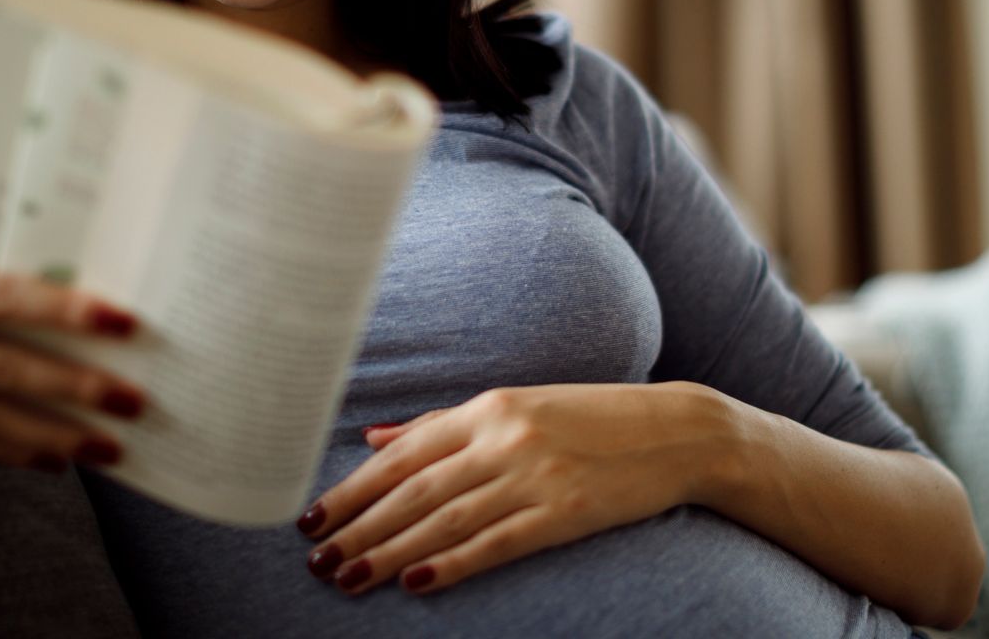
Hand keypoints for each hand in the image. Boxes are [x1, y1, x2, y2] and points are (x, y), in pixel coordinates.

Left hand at [296, 381, 731, 595]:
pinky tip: (414, 583)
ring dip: (388, 551)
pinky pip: (496, 543)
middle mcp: (505, 437)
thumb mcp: (517, 406)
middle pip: (414, 489)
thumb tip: (374, 438)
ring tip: (346, 577)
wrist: (677, 432)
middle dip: (358, 525)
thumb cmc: (592, 418)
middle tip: (315, 558)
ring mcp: (535, 475)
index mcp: (490, 406)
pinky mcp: (564, 513)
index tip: (310, 516)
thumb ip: (444, 424)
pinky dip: (451, 564)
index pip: (403, 452)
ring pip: (444, 519)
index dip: (352, 487)